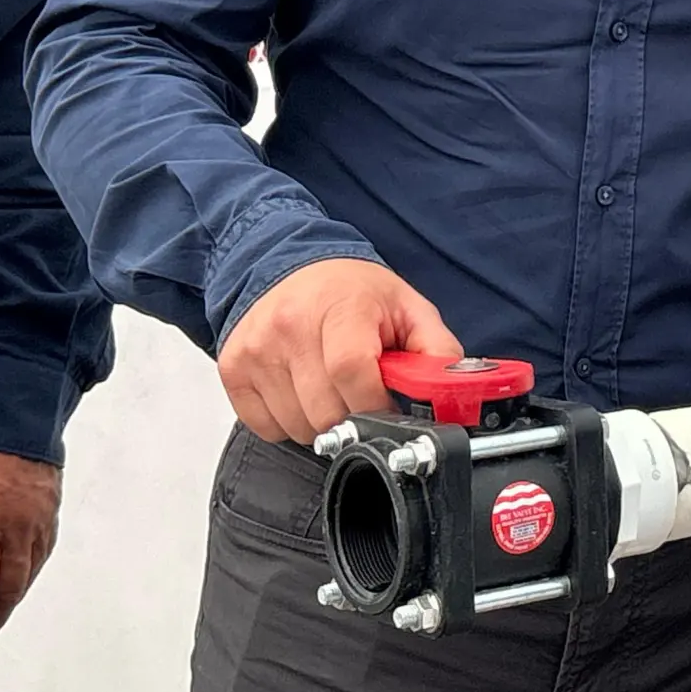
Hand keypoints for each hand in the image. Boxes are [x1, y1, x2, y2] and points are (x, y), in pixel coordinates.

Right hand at [217, 257, 462, 445]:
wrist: (284, 263)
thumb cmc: (351, 290)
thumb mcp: (407, 306)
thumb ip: (437, 351)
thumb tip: (457, 397)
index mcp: (340, 307)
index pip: (352, 373)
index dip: (376, 405)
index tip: (389, 408)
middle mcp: (290, 326)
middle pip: (325, 411)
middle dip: (353, 416)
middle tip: (361, 395)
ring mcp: (257, 349)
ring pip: (296, 427)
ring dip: (321, 423)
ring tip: (331, 388)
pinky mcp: (233, 367)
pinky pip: (265, 427)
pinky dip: (287, 422)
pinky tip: (300, 391)